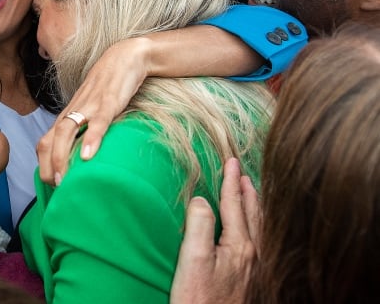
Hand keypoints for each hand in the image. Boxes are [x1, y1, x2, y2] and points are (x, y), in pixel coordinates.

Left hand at [37, 37, 150, 184]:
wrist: (125, 58)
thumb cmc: (108, 88)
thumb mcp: (93, 112)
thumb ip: (86, 131)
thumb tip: (83, 159)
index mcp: (68, 116)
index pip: (44, 142)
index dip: (44, 164)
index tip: (51, 185)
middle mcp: (73, 112)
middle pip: (49, 140)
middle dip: (48, 166)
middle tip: (55, 188)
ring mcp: (89, 106)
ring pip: (66, 132)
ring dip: (62, 157)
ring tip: (64, 180)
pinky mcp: (108, 102)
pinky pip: (97, 122)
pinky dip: (92, 139)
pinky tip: (89, 156)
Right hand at [170, 158, 259, 303]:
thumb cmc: (198, 299)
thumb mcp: (193, 258)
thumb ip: (198, 224)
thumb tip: (201, 200)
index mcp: (239, 246)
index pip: (234, 205)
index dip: (230, 181)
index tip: (230, 162)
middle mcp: (254, 255)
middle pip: (252, 214)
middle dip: (246, 191)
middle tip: (242, 172)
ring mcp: (256, 268)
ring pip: (259, 228)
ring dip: (255, 207)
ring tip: (251, 194)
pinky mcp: (253, 280)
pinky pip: (260, 241)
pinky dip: (257, 226)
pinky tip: (254, 230)